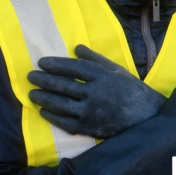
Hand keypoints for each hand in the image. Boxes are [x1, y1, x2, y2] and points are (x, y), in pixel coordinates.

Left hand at [28, 45, 165, 138]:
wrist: (145, 117)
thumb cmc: (130, 89)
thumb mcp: (116, 69)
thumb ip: (95, 58)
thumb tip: (76, 47)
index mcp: (102, 76)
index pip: (73, 68)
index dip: (55, 64)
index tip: (42, 62)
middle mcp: (95, 93)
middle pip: (63, 85)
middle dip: (44, 80)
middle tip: (30, 76)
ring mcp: (91, 112)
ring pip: (61, 104)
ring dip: (44, 98)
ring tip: (32, 93)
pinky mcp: (89, 127)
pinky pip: (66, 122)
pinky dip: (53, 117)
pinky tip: (43, 111)